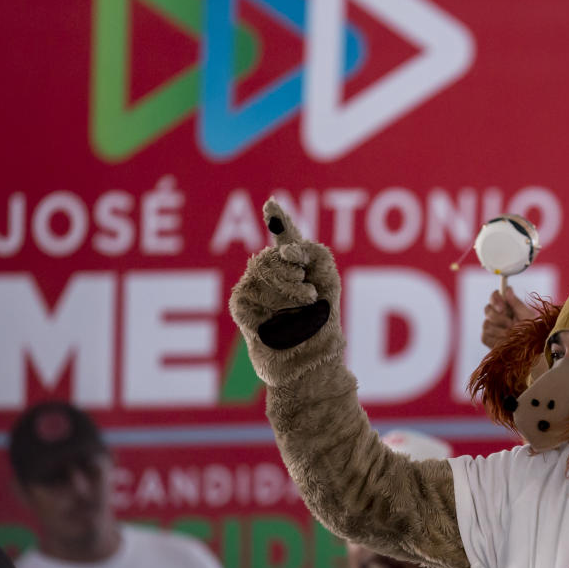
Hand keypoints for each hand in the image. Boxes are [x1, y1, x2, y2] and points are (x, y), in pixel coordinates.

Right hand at [229, 198, 344, 386]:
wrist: (312, 363)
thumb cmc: (322, 328)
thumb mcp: (327, 281)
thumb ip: (312, 252)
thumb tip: (287, 247)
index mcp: (294, 272)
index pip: (284, 241)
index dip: (279, 221)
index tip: (273, 205)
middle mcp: (270, 280)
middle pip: (272, 253)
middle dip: (292, 264)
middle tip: (308, 289)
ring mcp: (253, 292)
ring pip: (261, 267)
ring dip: (288, 283)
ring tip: (305, 301)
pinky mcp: (241, 307)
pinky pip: (252, 288)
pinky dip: (275, 298)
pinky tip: (287, 314)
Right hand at [481, 287, 535, 348]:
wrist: (531, 348)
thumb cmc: (533, 330)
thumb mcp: (528, 316)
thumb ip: (517, 303)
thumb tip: (508, 289)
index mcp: (506, 306)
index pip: (494, 296)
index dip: (495, 300)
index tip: (503, 308)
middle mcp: (496, 314)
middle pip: (487, 310)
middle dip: (498, 318)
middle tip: (510, 324)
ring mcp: (490, 327)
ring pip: (486, 324)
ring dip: (499, 330)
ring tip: (511, 335)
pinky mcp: (487, 338)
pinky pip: (484, 336)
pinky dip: (494, 339)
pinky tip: (504, 341)